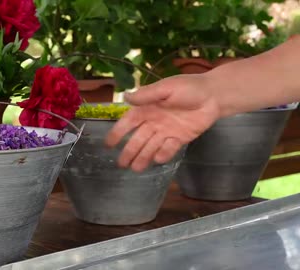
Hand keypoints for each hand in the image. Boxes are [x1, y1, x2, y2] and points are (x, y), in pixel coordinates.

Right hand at [105, 74, 220, 171]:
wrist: (215, 95)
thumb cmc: (189, 87)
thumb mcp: (166, 87)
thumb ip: (147, 94)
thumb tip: (125, 97)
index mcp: (148, 108)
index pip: (128, 122)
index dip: (118, 133)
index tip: (109, 144)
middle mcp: (154, 121)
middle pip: (138, 139)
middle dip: (129, 151)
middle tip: (121, 164)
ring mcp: (167, 131)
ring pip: (151, 146)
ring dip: (143, 157)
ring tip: (135, 169)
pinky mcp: (180, 138)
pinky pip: (169, 149)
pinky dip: (163, 154)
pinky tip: (157, 159)